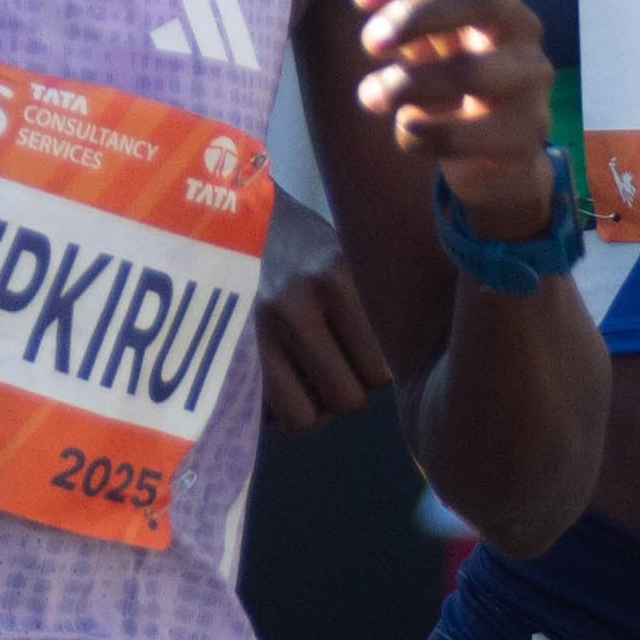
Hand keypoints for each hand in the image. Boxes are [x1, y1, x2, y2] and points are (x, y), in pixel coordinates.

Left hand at [253, 250, 395, 436]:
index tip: (308, 392)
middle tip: (336, 364)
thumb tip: (278, 429)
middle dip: (347, 393)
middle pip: (349, 401)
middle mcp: (292, 310)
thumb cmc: (257, 286)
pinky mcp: (363, 265)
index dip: (311, 414)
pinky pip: (395, 336)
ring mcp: (332, 285)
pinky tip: (369, 318)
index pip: (299, 418)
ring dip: (371, 368)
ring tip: (352, 339)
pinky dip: (387, 338)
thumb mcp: (244, 334)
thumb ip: (260, 384)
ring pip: (380, 375)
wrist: (268, 210)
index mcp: (258, 336)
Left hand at [346, 0, 558, 230]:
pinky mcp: (530, 132)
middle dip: (417, 15)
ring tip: (369, 96)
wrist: (492, 154)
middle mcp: (521, 24)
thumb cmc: (451, 69)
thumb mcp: (424, 18)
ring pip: (477, 71)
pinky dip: (432, 133)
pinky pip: (481, 132)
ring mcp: (532, 78)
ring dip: (411, 83)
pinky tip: (404, 130)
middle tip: (367, 42)